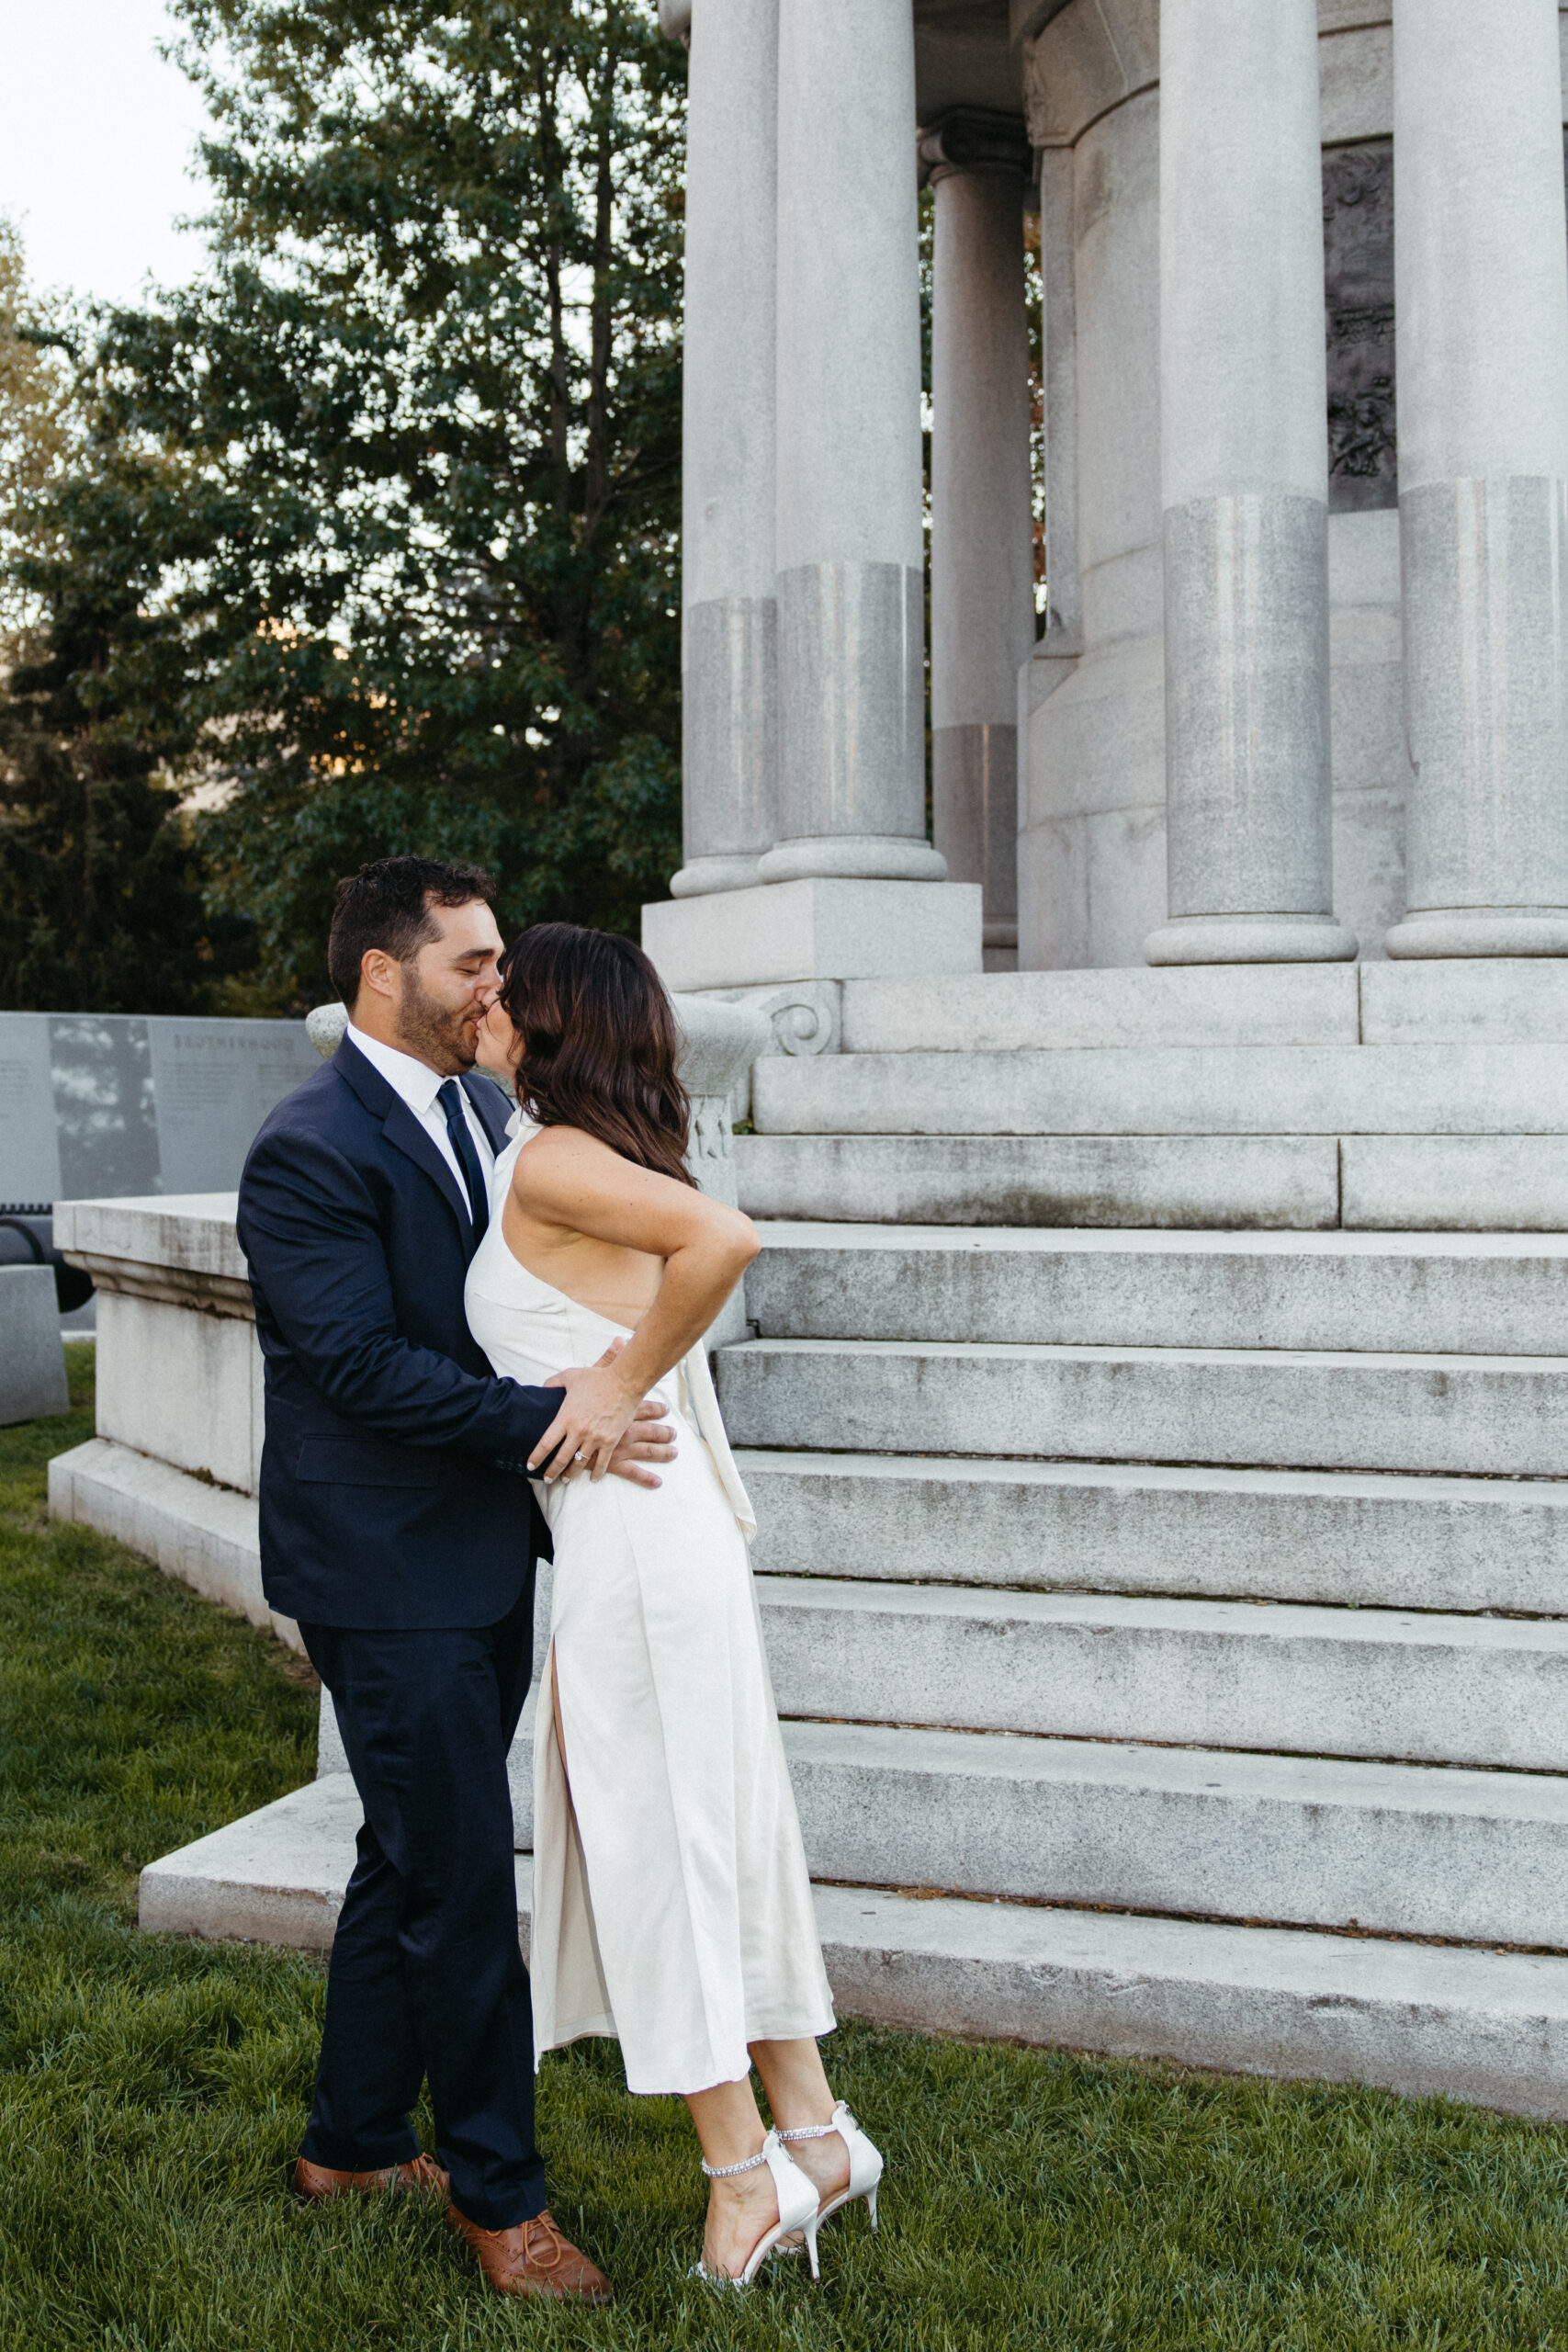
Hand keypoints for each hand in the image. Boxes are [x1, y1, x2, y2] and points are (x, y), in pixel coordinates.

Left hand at [533, 1340, 674, 1486]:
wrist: (624, 1382)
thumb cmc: (597, 1378)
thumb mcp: (570, 1376)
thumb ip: (553, 1383)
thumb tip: (543, 1389)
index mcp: (565, 1418)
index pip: (545, 1444)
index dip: (536, 1457)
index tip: (530, 1465)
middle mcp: (578, 1432)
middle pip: (560, 1459)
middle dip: (551, 1472)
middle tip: (546, 1479)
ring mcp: (595, 1438)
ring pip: (579, 1463)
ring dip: (570, 1474)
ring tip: (565, 1479)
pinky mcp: (610, 1441)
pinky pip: (602, 1462)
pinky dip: (597, 1472)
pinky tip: (593, 1478)